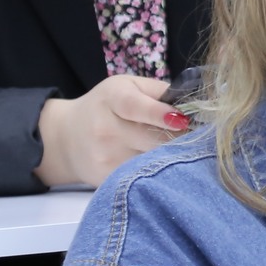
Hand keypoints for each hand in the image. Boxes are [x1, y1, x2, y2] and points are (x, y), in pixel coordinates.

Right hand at [34, 74, 185, 188]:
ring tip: (185, 152)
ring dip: (174, 158)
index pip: (136, 107)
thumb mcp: (127, 87)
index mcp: (112, 99)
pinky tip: (165, 167)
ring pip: (152, 161)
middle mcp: (105, 128)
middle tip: (199, 137)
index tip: (184, 120)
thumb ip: (159, 92)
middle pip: (153, 139)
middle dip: (182, 139)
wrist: (65, 138)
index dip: (161, 114)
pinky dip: (159, 174)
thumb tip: (196, 103)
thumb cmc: (106, 106)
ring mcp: (104, 157)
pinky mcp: (106, 179)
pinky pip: (142, 178)